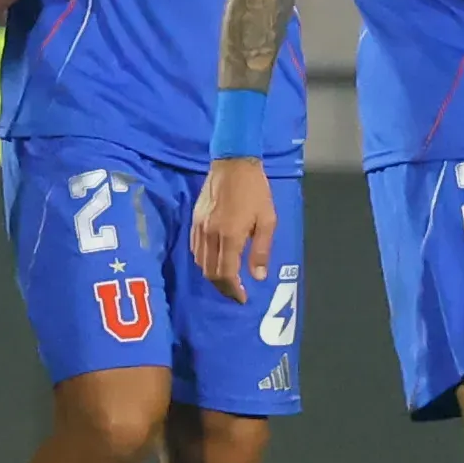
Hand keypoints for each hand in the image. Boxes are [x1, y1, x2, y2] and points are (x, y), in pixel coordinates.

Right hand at [187, 157, 275, 301]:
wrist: (233, 164)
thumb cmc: (256, 191)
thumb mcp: (268, 220)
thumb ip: (260, 250)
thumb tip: (258, 276)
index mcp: (230, 235)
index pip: (225, 273)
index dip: (233, 290)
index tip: (243, 298)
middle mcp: (211, 234)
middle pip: (209, 272)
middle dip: (223, 287)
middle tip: (236, 292)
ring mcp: (200, 227)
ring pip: (200, 262)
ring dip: (212, 275)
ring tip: (227, 279)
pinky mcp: (194, 220)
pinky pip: (195, 248)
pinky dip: (204, 260)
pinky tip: (215, 260)